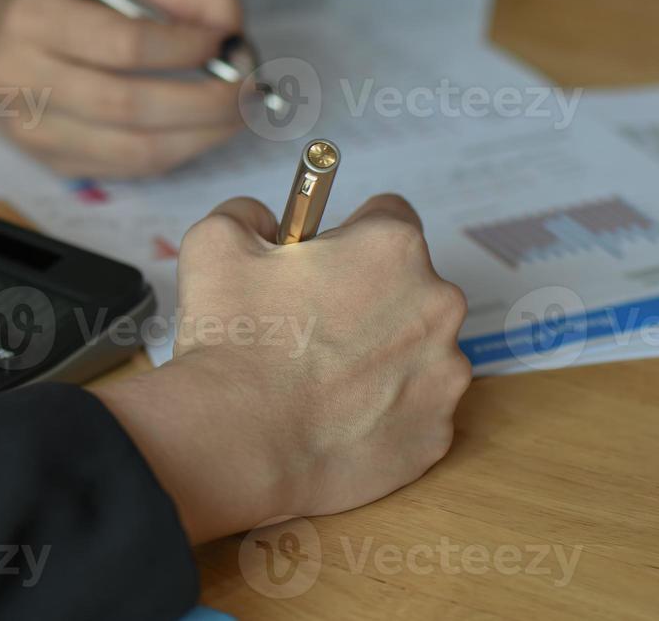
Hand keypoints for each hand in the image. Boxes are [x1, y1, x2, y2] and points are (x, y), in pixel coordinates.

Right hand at [0, 0, 247, 178]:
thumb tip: (233, 26)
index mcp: (35, 18)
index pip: (123, 43)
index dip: (186, 46)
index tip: (228, 40)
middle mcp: (24, 78)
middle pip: (130, 106)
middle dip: (205, 103)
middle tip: (249, 90)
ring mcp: (31, 130)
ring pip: (132, 151)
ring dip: (200, 137)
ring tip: (235, 114)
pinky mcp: (47, 163)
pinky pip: (124, 169)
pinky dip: (174, 153)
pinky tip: (198, 131)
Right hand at [93, 193, 470, 542]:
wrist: (240, 444)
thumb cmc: (234, 344)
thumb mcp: (215, 243)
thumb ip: (248, 213)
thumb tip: (265, 223)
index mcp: (392, 248)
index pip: (389, 215)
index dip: (349, 235)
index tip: (325, 261)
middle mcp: (436, 305)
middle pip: (408, 286)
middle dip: (367, 298)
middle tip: (311, 325)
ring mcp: (442, 375)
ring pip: (414, 351)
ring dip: (378, 356)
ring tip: (319, 379)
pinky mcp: (434, 434)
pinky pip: (414, 411)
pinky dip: (381, 413)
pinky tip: (334, 418)